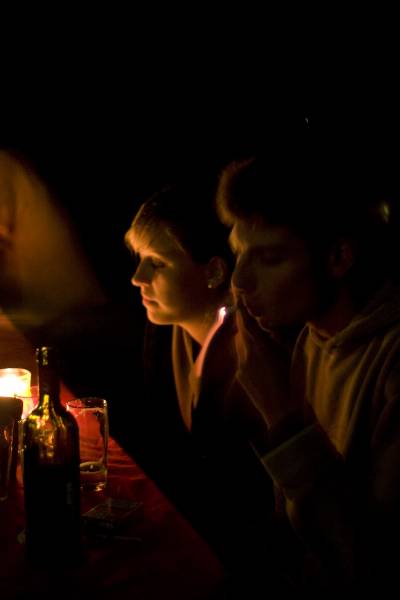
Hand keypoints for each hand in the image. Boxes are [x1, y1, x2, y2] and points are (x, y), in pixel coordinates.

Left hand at [234, 300, 294, 428]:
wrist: (282, 413)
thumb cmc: (292, 382)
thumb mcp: (288, 355)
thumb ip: (277, 338)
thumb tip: (270, 326)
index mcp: (258, 346)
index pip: (245, 322)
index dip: (242, 308)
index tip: (240, 296)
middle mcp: (245, 353)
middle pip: (240, 331)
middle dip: (242, 319)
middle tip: (246, 307)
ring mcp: (241, 366)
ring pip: (239, 343)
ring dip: (244, 334)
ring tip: (252, 328)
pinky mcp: (241, 376)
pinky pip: (241, 357)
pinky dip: (245, 349)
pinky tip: (255, 351)